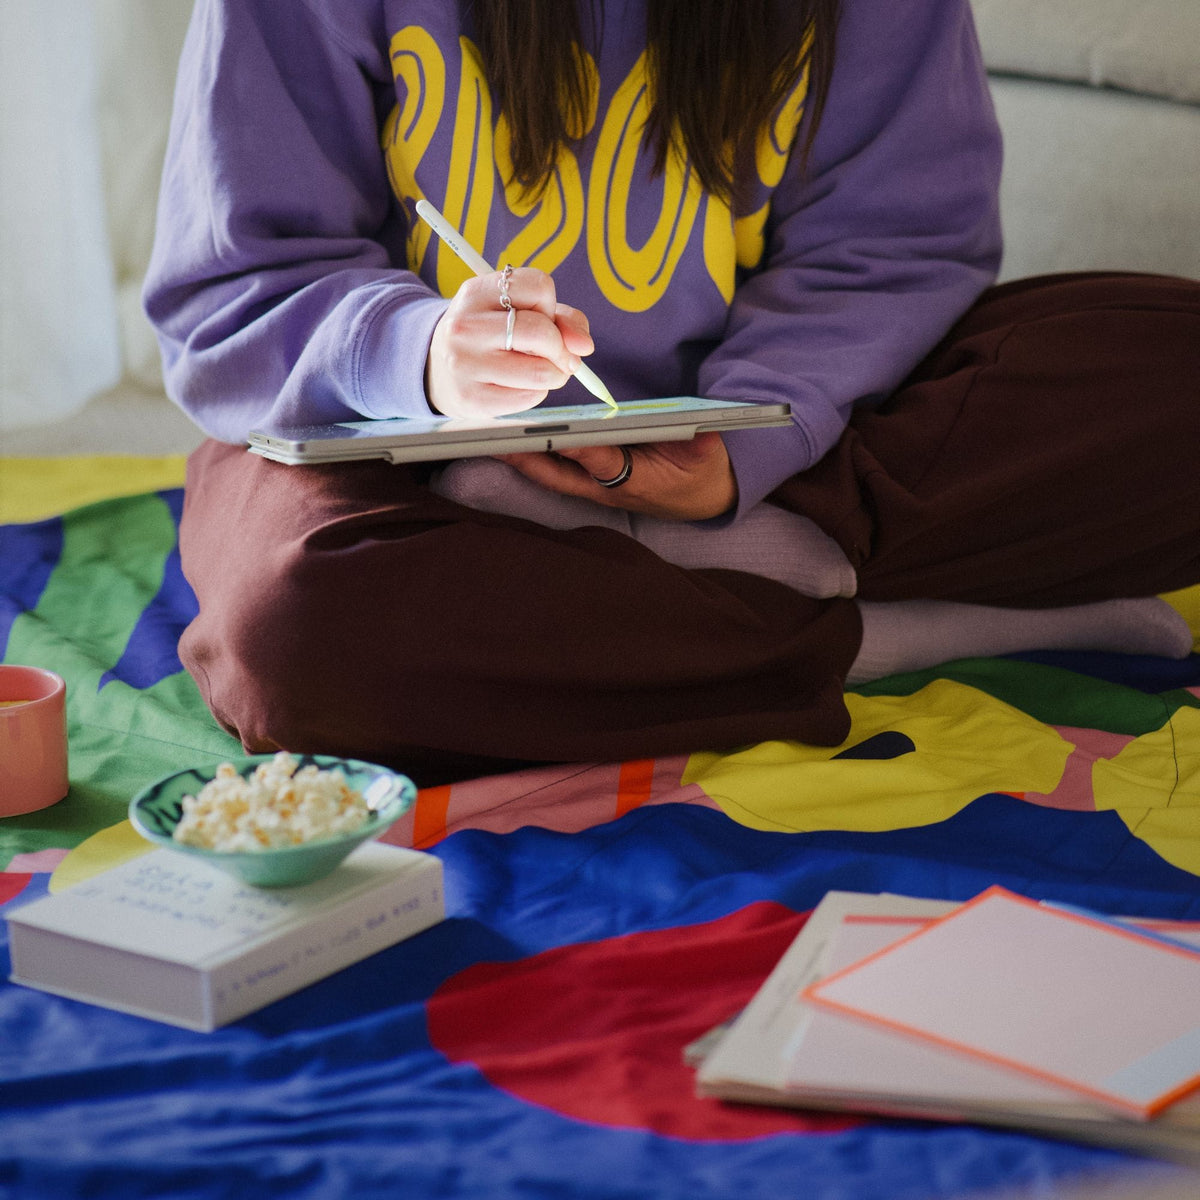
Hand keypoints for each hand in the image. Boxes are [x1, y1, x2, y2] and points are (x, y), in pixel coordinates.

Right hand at [425, 267, 594, 417]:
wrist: (436, 369)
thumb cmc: (489, 336)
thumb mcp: (516, 311)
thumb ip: (562, 319)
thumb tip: (584, 345)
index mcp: (476, 292)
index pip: (540, 287)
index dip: (551, 306)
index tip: (541, 317)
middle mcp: (465, 326)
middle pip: (542, 333)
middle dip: (560, 348)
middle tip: (556, 355)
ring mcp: (465, 364)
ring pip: (541, 372)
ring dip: (553, 374)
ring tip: (537, 370)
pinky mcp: (471, 399)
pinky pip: (529, 397)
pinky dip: (536, 393)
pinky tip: (518, 385)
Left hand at [499, 432, 736, 520]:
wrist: (701, 498)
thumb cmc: (700, 475)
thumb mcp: (704, 457)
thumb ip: (701, 444)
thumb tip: (704, 430)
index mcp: (636, 481)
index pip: (602, 463)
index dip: (578, 450)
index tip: (554, 437)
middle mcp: (607, 487)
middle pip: (559, 474)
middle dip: (528, 458)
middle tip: (495, 439)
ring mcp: (596, 486)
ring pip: (551, 474)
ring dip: (522, 458)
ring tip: (489, 436)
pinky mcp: (590, 480)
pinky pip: (555, 469)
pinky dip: (533, 456)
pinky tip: (511, 440)